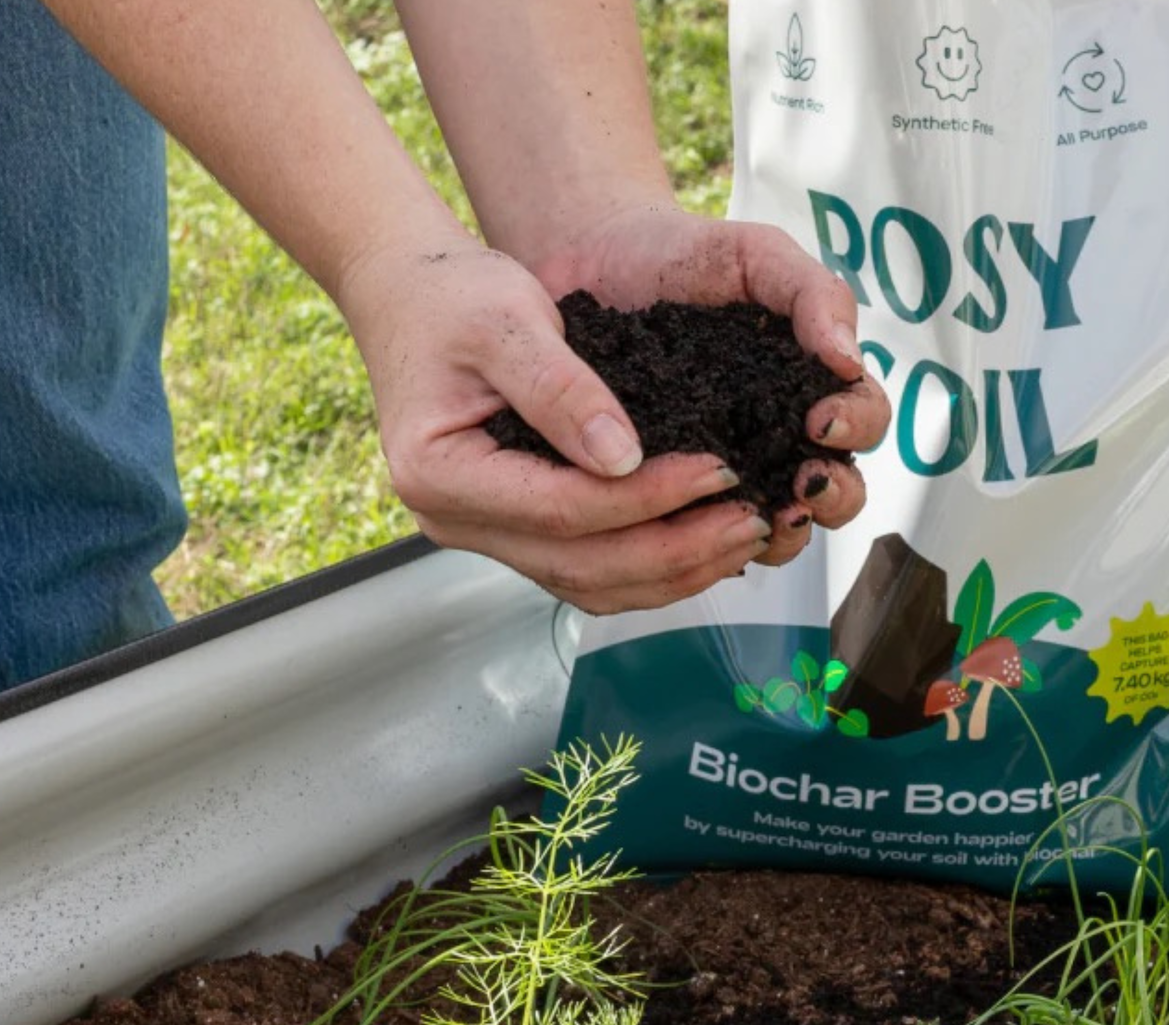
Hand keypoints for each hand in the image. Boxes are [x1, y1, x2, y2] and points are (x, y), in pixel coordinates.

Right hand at [336, 216, 882, 614]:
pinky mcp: (515, 530)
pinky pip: (591, 569)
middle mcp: (455, 521)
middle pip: (584, 565)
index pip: (565, 509)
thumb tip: (624, 459)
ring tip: (745, 534)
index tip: (723, 468)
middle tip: (754, 519)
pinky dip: (652, 565)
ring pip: (592, 583)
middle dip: (678, 549)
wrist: (414, 297)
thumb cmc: (453, 297)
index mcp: (442, 474)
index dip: (651, 497)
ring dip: (675, 570)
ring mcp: (485, 534)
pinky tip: (709, 541)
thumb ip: (561, 389)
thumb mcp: (507, 321)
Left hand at [529, 205, 889, 564]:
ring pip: (776, 528)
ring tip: (757, 521)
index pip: (863, 419)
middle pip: (835, 491)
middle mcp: (780, 436)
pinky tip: (693, 529)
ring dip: (780, 535)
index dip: (855, 427)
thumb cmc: (686, 255)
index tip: (819, 419)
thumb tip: (850, 360)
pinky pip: (700, 535)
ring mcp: (728, 469)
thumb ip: (813, 294)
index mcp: (811, 382)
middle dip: (832, 497)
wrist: (595, 260)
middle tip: (800, 486)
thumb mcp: (758, 255)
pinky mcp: (672, 491)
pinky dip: (707, 542)